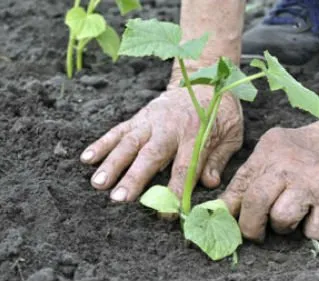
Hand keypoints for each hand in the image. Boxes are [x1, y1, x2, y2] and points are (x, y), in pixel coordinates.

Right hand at [80, 85, 242, 201]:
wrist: (204, 79)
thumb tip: (210, 184)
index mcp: (196, 134)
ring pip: (129, 143)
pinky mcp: (139, 117)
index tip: (167, 213)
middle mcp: (170, 127)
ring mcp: (151, 121)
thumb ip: (219, 159)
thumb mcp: (232, 134)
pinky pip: (118, 130)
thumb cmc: (220, 112)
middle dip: (134, 178)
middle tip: (119, 199)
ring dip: (112, 163)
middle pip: (151, 155)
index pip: (185, 167)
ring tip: (97, 184)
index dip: (176, 191)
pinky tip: (87, 159)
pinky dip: (102, 143)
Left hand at [220, 116, 318, 240]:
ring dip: (283, 227)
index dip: (229, 209)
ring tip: (292, 216)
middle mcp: (288, 165)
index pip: (239, 185)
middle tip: (256, 232)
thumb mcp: (277, 149)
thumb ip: (254, 173)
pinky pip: (313, 232)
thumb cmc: (310, 149)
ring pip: (281, 220)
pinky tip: (316, 216)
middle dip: (250, 226)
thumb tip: (226, 207)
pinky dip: (312, 231)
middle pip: (255, 203)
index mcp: (269, 151)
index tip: (230, 221)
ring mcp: (312, 182)